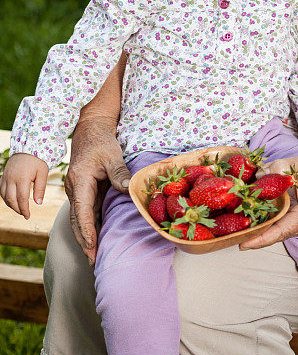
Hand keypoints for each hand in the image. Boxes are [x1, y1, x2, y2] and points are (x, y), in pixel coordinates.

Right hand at [0, 153, 48, 219]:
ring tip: (19, 208)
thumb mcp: (43, 172)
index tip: (28, 216)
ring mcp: (6, 177)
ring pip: (4, 196)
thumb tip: (38, 203)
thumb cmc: (38, 159)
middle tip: (24, 214)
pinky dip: (5, 197)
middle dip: (17, 209)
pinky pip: (1, 189)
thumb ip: (40, 188)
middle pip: (11, 199)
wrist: (28, 146)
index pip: (21, 199)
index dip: (24, 209)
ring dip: (10, 204)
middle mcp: (11, 178)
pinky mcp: (3, 175)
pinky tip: (12, 200)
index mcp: (22, 178)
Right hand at [64, 115, 130, 265]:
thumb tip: (127, 188)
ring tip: (94, 257)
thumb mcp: (112, 154)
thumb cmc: (101, 141)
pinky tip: (96, 239)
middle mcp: (75, 189)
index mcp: (80, 181)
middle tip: (93, 261)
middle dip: (84, 241)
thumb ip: (119, 172)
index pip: (82, 210)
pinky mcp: (84, 191)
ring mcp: (78, 191)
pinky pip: (85, 212)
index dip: (87, 229)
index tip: (92, 246)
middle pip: (77, 220)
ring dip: (86, 237)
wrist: (90, 130)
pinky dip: (89, 227)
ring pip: (79, 218)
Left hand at [239, 148, 297, 249]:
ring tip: (237, 224)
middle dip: (254, 232)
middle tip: (231, 232)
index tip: (242, 244)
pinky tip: (251, 216)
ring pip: (277, 230)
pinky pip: (280, 224)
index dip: (260, 239)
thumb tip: (256, 176)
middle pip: (276, 233)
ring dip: (259, 226)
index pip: (280, 231)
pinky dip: (266, 221)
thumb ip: (277, 169)